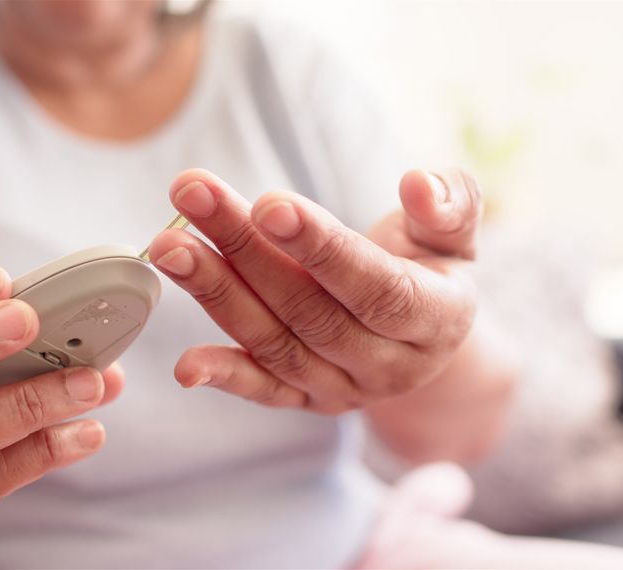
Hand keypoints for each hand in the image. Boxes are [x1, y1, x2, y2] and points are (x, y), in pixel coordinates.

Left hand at [145, 168, 480, 413]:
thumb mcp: (453, 228)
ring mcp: (346, 388)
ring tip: (169, 246)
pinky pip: (265, 392)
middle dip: (246, 251)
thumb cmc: (430, 262)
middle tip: (192, 197)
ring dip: (217, 294)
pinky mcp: (308, 401)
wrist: (419, 327)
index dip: (322, 248)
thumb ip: (448, 203)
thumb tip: (419, 183)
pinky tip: (184, 364)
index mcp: (436, 319)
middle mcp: (391, 365)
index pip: (376, 287)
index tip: (268, 205)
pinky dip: (224, 376)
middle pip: (311, 311)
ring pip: (277, 344)